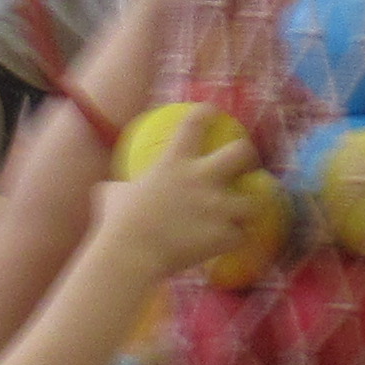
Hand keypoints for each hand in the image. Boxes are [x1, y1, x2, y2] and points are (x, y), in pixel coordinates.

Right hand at [108, 115, 260, 273]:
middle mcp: (201, 178)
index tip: (211, 111)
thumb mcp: (112, 195)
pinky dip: (236, 239)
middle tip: (245, 163)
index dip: (206, 113)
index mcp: (174, 162)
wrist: (132, 254)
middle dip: (247, 155)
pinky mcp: (223, 234)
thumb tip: (111, 188)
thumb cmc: (118, 223)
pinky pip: (241, 236)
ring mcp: (216, 206)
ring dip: (248, 207)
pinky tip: (230, 242)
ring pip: (253, 201)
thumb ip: (119, 188)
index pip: (194, 124)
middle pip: (240, 153)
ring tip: (244, 213)